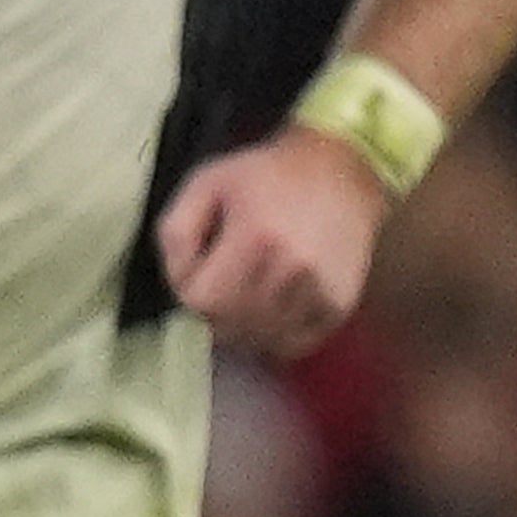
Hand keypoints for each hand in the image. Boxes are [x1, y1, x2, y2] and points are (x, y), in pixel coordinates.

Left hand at [155, 126, 391, 359]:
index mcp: (255, 238)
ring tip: (245, 297)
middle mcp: (292, 270)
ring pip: (261, 340)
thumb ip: (176, 234)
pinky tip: (271, 310)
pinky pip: (295, 344)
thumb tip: (179, 284)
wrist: (341, 173)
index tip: (200, 269)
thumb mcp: (205, 184)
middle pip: (230, 326)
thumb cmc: (264, 176)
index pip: (202, 301)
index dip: (190, 290)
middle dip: (213, 312)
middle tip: (220, 285)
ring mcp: (320, 291)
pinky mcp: (340, 305)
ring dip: (243, 327)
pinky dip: (275, 337)